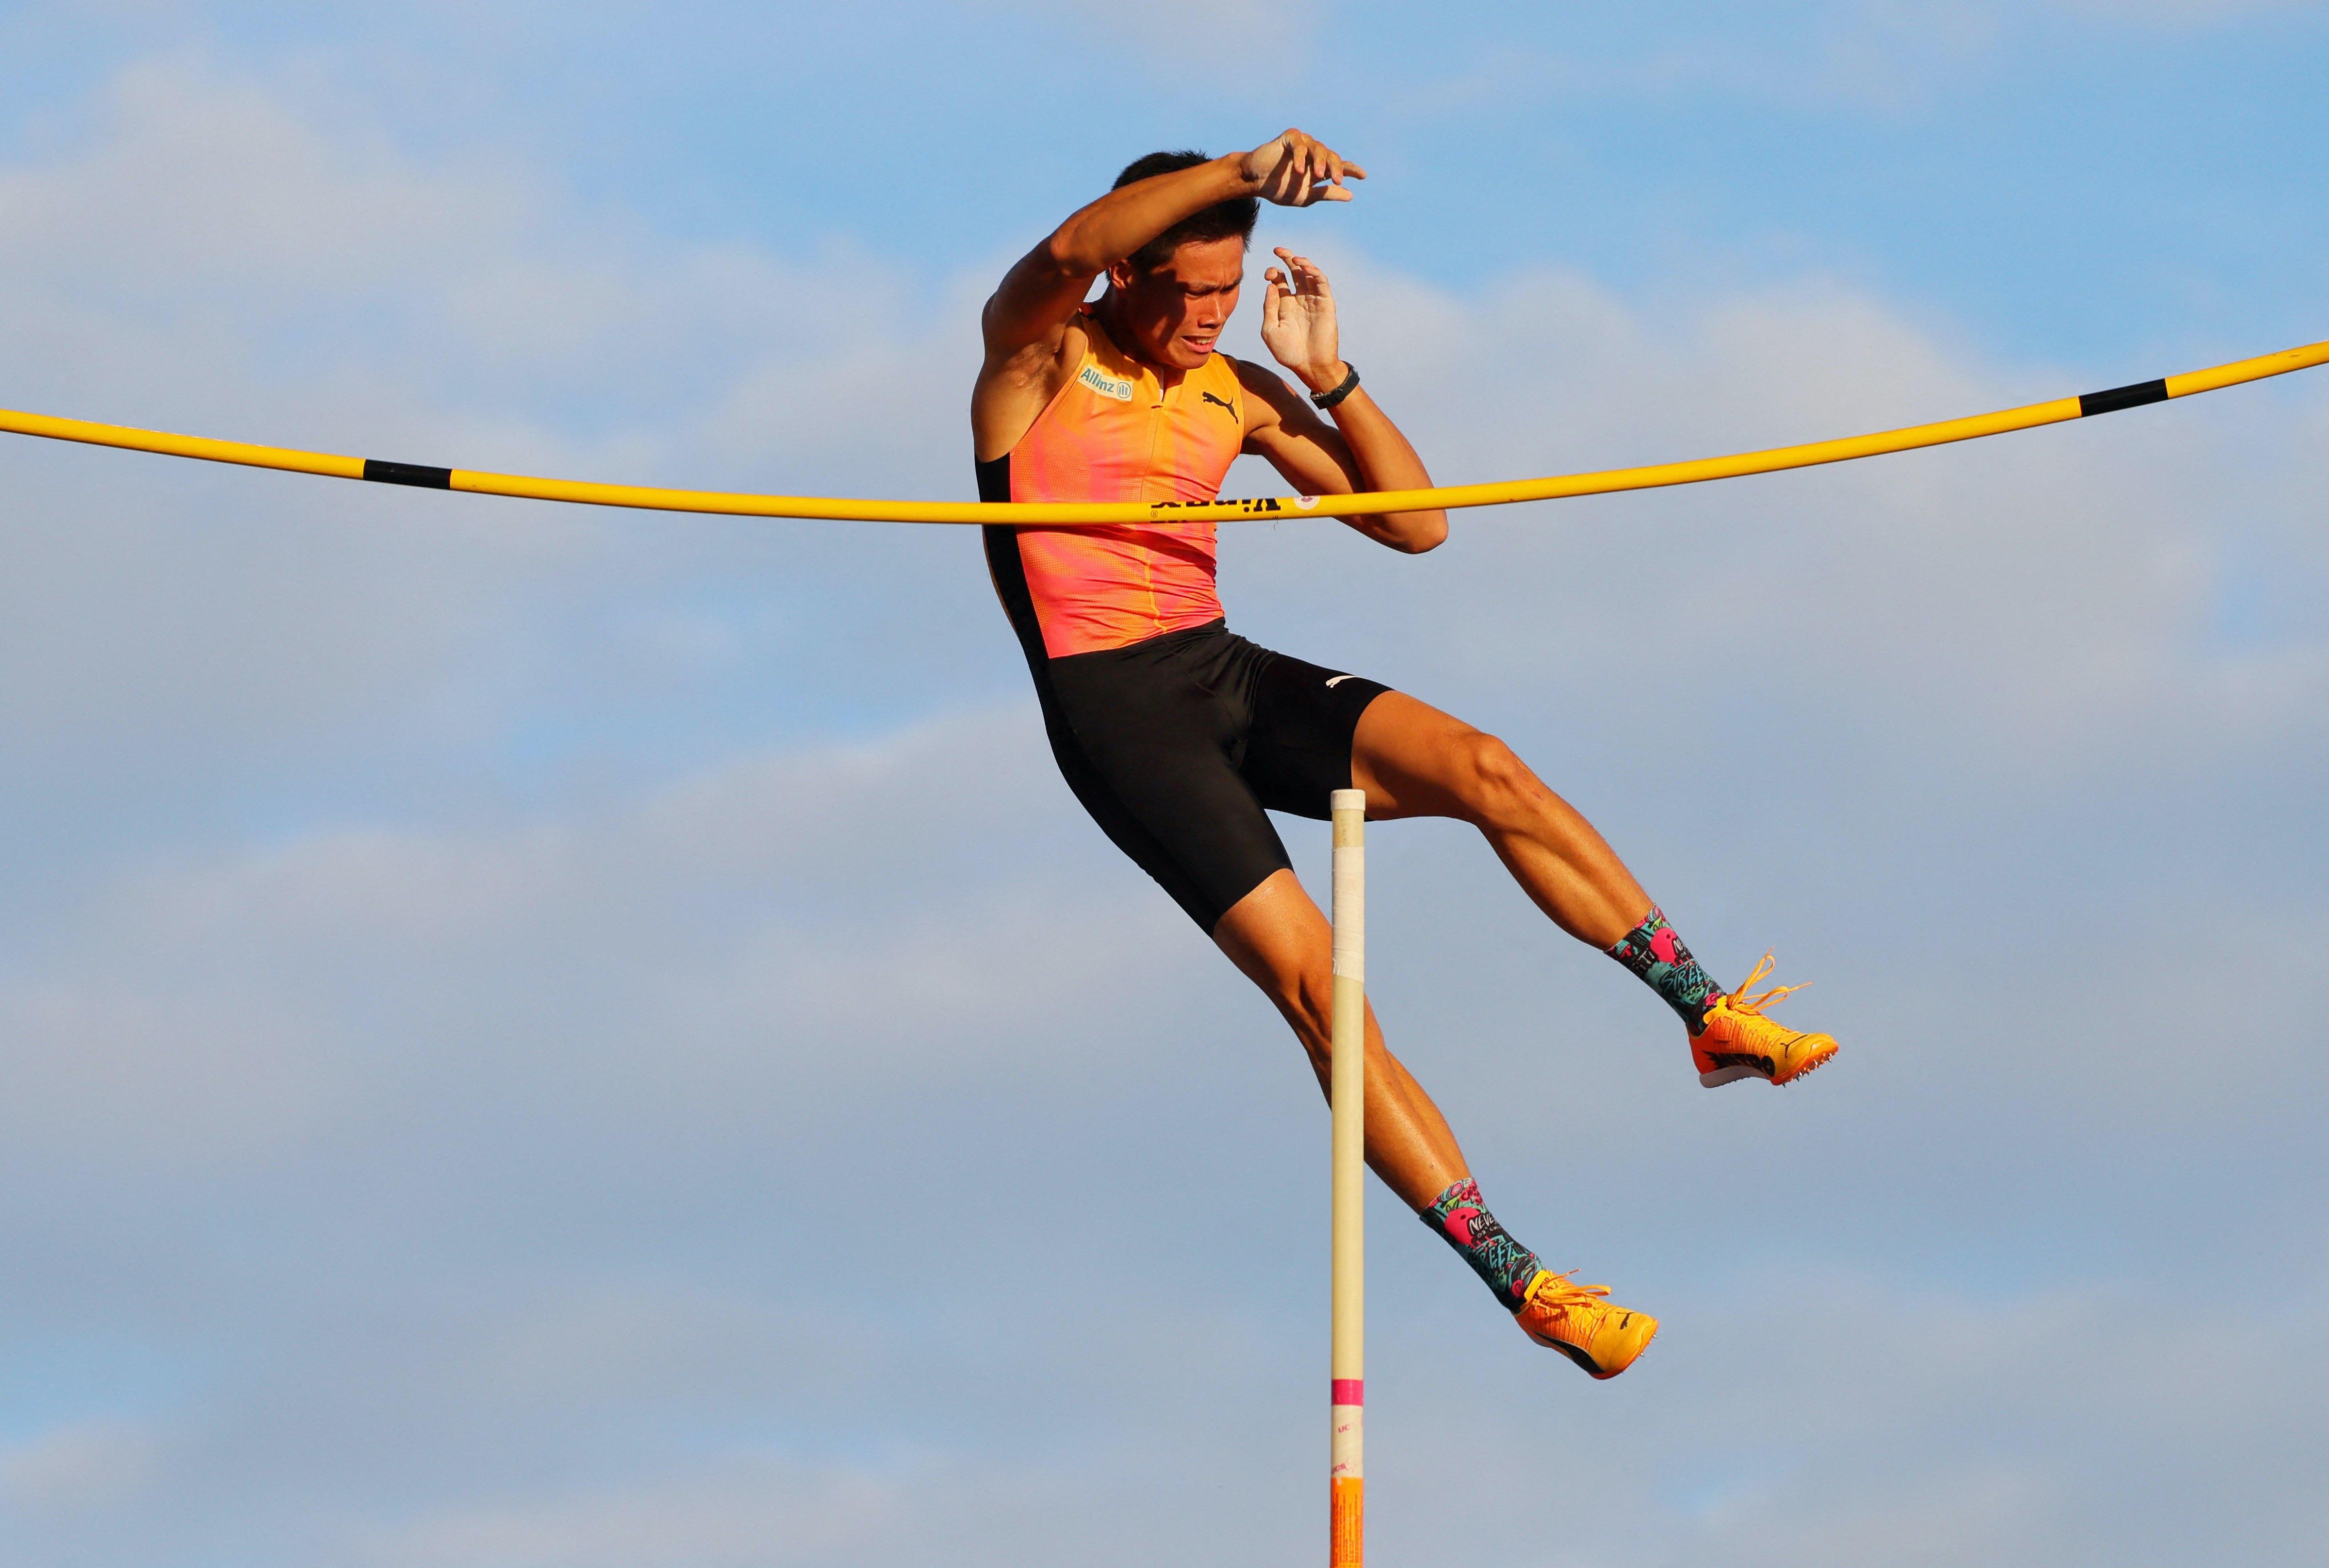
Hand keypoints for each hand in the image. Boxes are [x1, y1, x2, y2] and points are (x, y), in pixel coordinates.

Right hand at [1240, 129, 1365, 207]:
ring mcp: (1303, 144)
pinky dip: (1301, 156)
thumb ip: (1326, 194)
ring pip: (1319, 148)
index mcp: (1319, 167)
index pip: (1339, 166)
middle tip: (1337, 180)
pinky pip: (1300, 144)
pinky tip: (1299, 170)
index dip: (1351, 169)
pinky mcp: (1290, 138)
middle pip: (1332, 156)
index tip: (1363, 176)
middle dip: (1337, 168)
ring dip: (1320, 162)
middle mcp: (1314, 153)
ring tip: (1319, 176)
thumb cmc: (1278, 189)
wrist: (1255, 181)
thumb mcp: (1305, 196)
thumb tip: (1350, 195)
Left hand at [1260, 248, 1345, 392]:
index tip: (1268, 274)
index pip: (1280, 281)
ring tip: (1293, 258)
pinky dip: (1314, 272)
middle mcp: (1299, 300)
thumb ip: (1269, 307)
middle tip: (1278, 250)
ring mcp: (1313, 300)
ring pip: (1309, 275)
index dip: (1274, 272)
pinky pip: (1321, 283)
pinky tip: (1304, 267)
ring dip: (1302, 263)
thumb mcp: (1270, 329)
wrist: (1309, 365)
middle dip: (1287, 259)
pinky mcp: (1326, 303)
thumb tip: (1271, 285)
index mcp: (1285, 305)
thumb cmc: (1287, 352)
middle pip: (1294, 273)